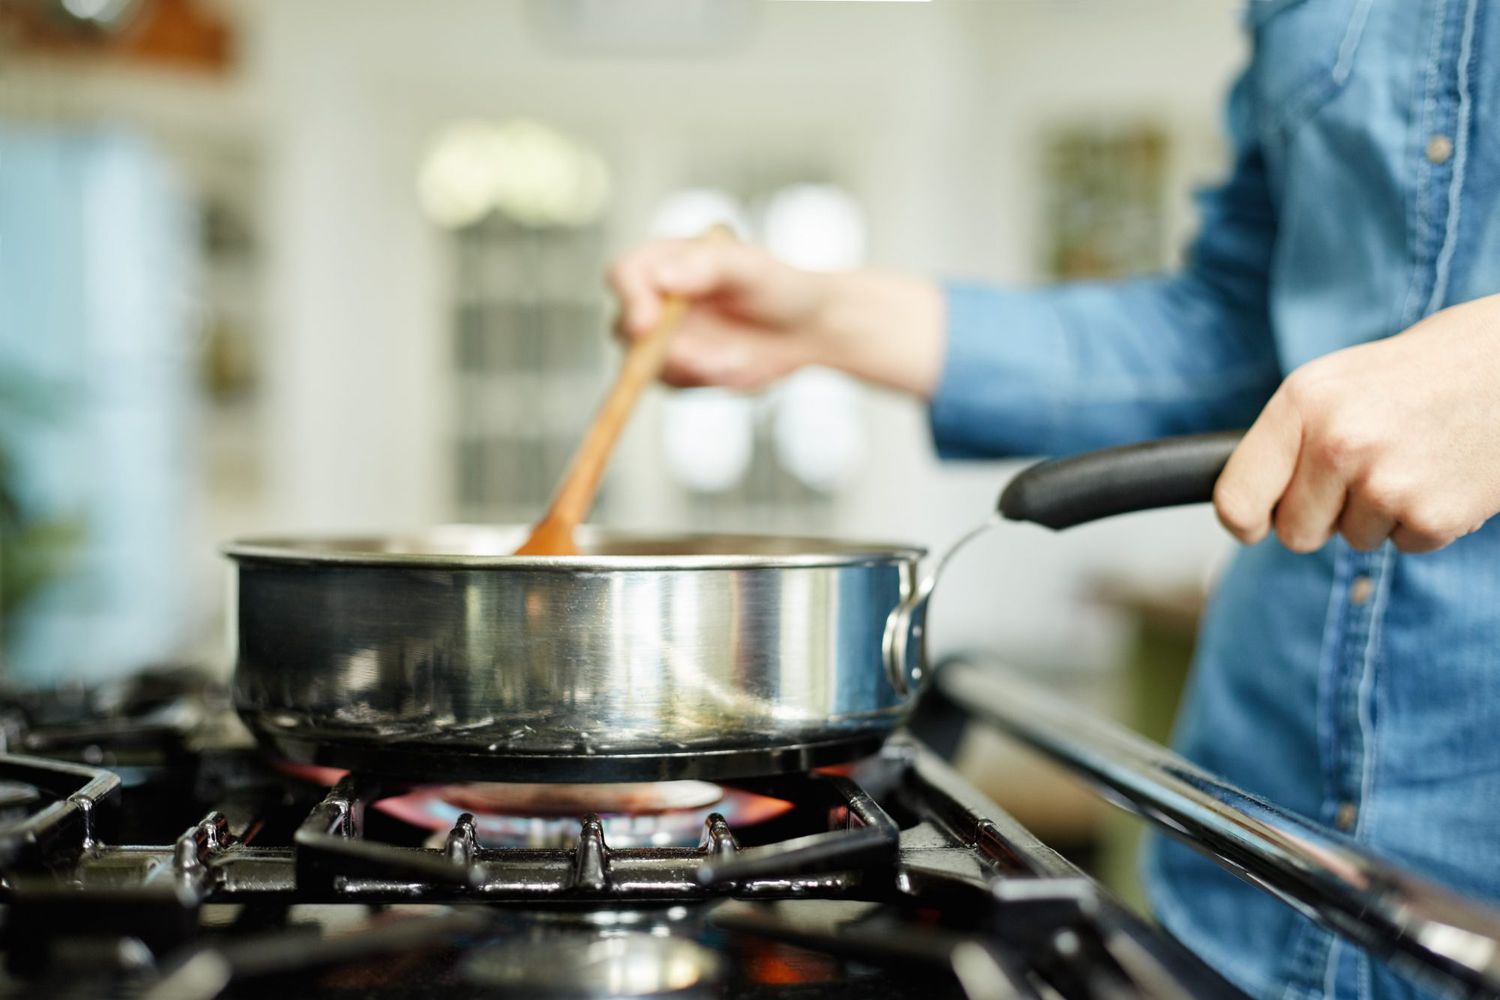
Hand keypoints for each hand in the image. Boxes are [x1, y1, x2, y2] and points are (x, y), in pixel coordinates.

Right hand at [607, 239, 943, 395]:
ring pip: (648, 364)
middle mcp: (654, 299)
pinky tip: (739, 364)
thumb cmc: (779, 285)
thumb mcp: (751, 268)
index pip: (625, 275)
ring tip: (741, 357)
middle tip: (712, 358)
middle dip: (663, 348)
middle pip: (624, 327)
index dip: (629, 299)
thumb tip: (662, 278)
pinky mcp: (677, 371)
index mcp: (664, 260)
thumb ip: (707, 267)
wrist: (807, 328)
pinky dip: (707, 380)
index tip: (647, 326)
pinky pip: (675, 385)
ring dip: (696, 367)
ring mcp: (662, 338)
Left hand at [1214, 294, 1499, 553]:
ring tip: (1412, 458)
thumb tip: (1243, 509)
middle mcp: (1338, 442)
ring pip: (1353, 539)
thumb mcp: (1335, 384)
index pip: (1236, 498)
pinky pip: (1404, 544)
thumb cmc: (1416, 375)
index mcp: (1302, 402)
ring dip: (1379, 513)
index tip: (1252, 526)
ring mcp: (1386, 482)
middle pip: (1294, 533)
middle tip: (1363, 472)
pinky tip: (1442, 473)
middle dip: (1323, 516)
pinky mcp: (1433, 516)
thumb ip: (1289, 440)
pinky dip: (1422, 520)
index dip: (1243, 521)